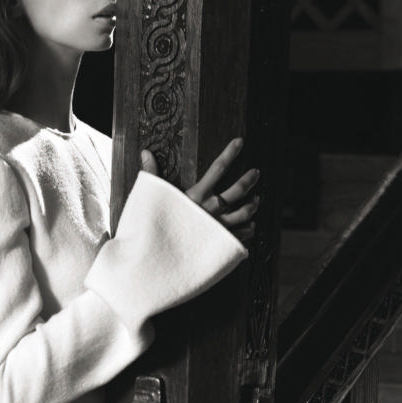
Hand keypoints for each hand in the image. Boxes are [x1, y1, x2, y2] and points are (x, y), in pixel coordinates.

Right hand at [140, 137, 258, 241]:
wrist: (159, 260)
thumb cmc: (154, 228)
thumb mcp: (151, 198)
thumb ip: (151, 173)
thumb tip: (145, 152)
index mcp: (196, 196)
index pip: (218, 168)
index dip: (230, 152)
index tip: (240, 141)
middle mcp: (211, 209)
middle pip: (237, 190)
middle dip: (249, 179)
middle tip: (256, 173)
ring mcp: (218, 227)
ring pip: (244, 212)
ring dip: (252, 205)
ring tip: (256, 200)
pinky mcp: (220, 244)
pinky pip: (241, 235)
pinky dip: (248, 230)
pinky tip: (251, 227)